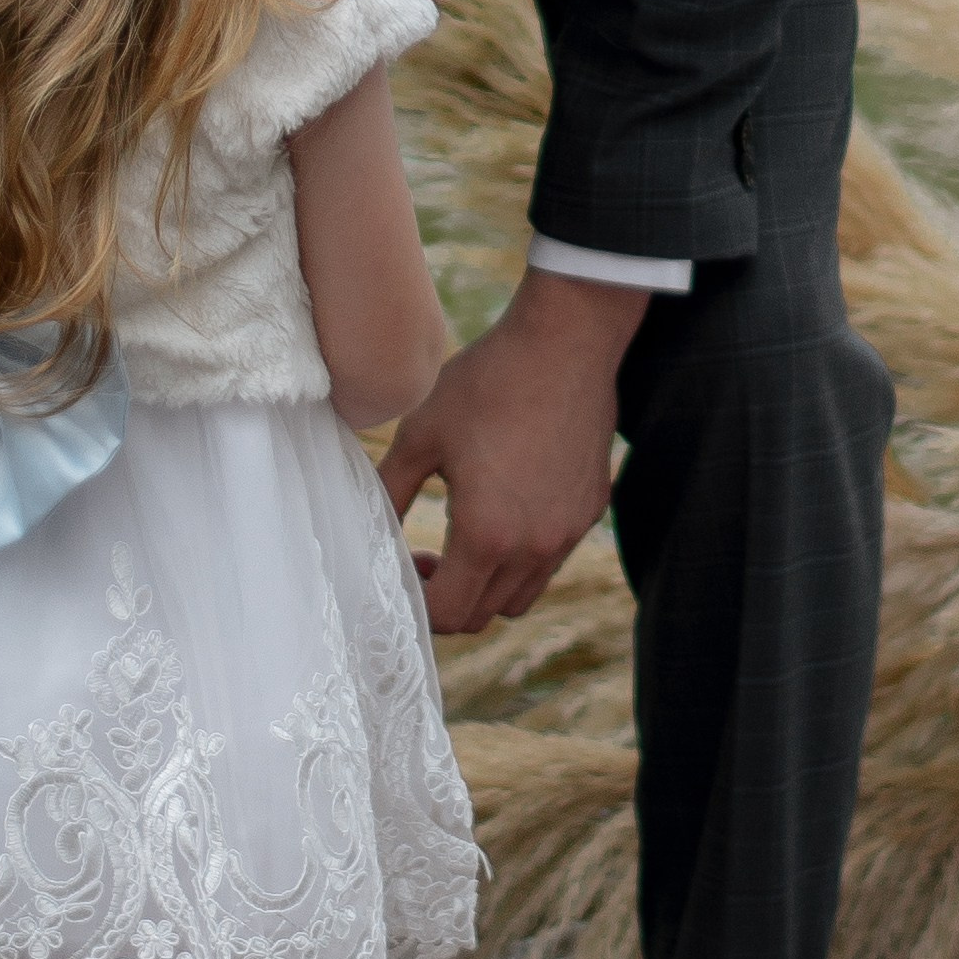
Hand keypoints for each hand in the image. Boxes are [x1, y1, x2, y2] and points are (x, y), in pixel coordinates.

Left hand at [379, 268, 649, 633]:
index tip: (408, 565)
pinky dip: (522, 557)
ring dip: (487, 584)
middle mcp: (535, 547)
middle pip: (485, 614)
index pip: (449, 613)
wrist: (566, 343)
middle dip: (449, 598)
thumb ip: (390, 492)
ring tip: (466, 540)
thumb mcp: (420, 434)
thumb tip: (367, 528)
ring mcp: (568, 532)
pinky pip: (551, 559)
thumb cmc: (487, 383)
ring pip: (522, 595)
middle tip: (427, 558)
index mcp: (487, 534)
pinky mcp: (590, 511)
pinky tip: (505, 507)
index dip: (418, 603)